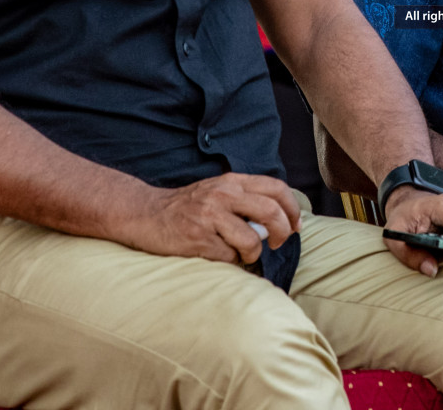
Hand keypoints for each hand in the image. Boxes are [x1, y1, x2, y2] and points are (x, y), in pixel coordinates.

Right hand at [123, 173, 301, 263]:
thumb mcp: (219, 191)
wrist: (145, 213)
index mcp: (233, 181)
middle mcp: (223, 194)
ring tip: (242, 253)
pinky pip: (229, 257)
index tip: (296, 226)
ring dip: (253, 253)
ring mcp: (210, 216)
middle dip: (282, 233)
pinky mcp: (197, 238)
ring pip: (251, 240)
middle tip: (277, 243)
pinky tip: (217, 254)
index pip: (277, 188)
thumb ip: (247, 199)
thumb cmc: (188, 207)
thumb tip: (280, 220)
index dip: (293, 209)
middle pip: (271, 213)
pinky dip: (229, 261)